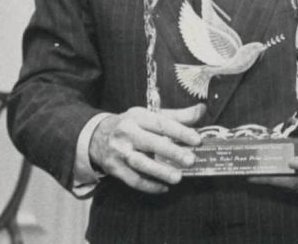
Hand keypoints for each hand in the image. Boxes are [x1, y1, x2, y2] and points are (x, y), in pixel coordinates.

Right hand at [89, 104, 205, 193]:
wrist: (96, 136)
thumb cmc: (132, 124)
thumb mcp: (151, 115)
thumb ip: (178, 115)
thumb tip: (201, 110)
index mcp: (138, 117)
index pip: (161, 123)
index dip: (180, 132)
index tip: (197, 140)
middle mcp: (127, 133)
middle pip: (150, 143)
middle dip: (171, 152)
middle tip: (190, 160)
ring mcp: (119, 152)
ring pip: (140, 163)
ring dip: (160, 172)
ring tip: (178, 178)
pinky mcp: (114, 168)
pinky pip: (133, 180)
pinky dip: (149, 185)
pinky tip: (163, 188)